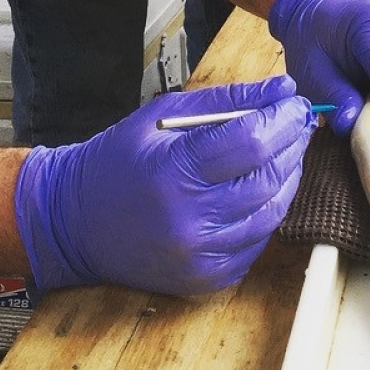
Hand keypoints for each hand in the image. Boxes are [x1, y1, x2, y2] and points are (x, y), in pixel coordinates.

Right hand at [14, 76, 314, 297]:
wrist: (74, 223)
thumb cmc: (119, 161)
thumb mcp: (163, 116)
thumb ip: (227, 100)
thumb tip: (283, 89)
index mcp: (174, 172)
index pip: (252, 142)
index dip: (283, 119)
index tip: (294, 102)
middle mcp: (189, 221)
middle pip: (269, 178)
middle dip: (292, 145)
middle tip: (295, 124)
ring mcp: (199, 257)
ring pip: (272, 213)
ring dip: (287, 178)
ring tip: (282, 153)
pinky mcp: (205, 279)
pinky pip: (257, 243)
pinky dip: (267, 212)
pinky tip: (259, 189)